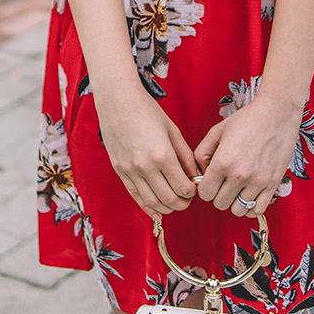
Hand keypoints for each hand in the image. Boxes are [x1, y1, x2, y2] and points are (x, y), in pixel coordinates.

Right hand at [97, 88, 199, 219]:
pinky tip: (158, 212)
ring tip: (175, 202)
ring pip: (152, 203)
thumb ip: (185, 156)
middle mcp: (145, 167)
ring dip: (167, 208)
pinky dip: (148, 208)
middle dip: (183, 203)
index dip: (193, 192)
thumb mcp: (173, 131)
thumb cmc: (147, 111)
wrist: (117, 101)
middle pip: (169, 199)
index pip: (183, 188)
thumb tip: (196, 176)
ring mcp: (130, 171)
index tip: (195, 187)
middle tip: (188, 198)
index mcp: (162, 155)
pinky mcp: (120, 171)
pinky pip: (136, 196)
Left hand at [193, 94, 301, 216]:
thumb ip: (201, 154)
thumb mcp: (216, 132)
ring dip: (234, 201)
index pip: (205, 194)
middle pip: (219, 204)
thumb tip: (200, 175)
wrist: (277, 114)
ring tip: (237, 187)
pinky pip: (257, 210)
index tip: (212, 179)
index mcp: (223, 162)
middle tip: (224, 181)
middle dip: (218, 194)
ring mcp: (258, 182)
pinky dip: (250, 206)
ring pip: (237, 210)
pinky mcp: (272, 185)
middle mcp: (240, 175)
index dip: (205, 187)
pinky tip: (249, 193)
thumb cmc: (246, 121)